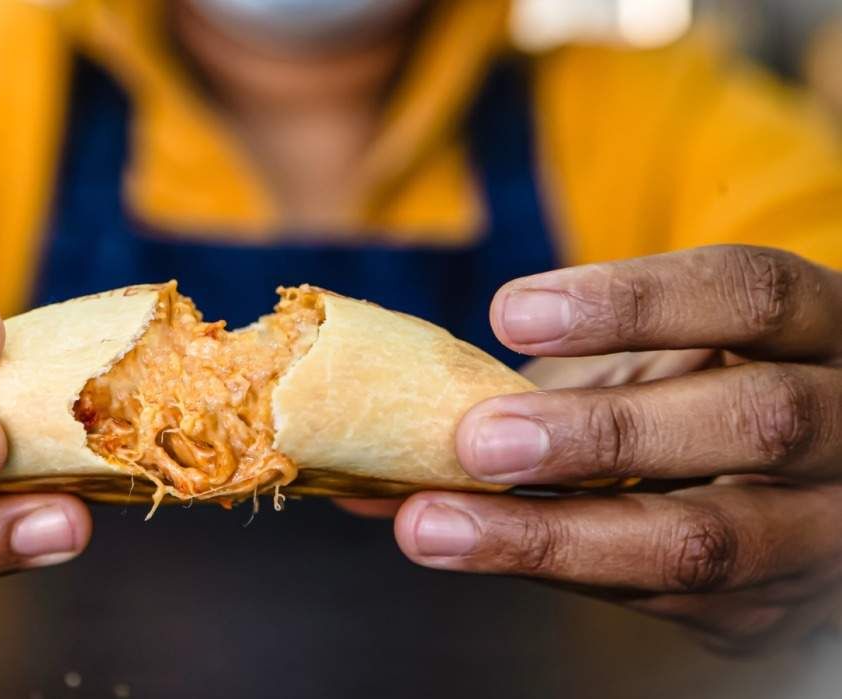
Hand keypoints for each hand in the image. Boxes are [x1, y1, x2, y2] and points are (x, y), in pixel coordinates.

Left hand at [397, 246, 841, 653]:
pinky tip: (473, 552)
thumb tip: (400, 407)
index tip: (510, 312)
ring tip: (435, 526)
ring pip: (709, 541)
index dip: (634, 303)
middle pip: (752, 420)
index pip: (750, 295)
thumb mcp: (664, 362)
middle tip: (480, 440)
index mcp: (822, 329)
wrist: (807, 485)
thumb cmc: (705, 393)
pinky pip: (671, 604)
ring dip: (554, 536)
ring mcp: (826, 529)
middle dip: (605, 432)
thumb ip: (560, 372)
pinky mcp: (779, 609)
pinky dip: (555, 573)